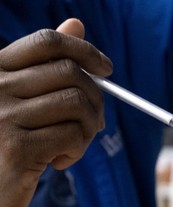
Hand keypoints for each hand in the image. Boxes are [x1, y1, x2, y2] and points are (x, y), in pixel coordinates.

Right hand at [0, 19, 111, 206]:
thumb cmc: (15, 140)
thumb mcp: (29, 98)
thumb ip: (49, 63)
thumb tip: (76, 24)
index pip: (48, 42)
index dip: (84, 50)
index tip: (106, 69)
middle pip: (70, 73)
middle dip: (96, 99)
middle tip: (96, 121)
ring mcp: (3, 118)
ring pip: (77, 104)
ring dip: (89, 127)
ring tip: (77, 142)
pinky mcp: (17, 149)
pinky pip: (72, 135)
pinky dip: (78, 149)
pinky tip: (61, 160)